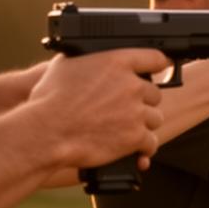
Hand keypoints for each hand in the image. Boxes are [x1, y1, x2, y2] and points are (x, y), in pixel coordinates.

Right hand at [29, 51, 166, 169]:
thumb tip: (88, 57)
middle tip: (127, 109)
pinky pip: (151, 142)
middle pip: (155, 92)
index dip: (158, 63)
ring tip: (128, 130)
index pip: (154, 57)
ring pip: (155, 118)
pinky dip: (144, 147)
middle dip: (143, 101)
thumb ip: (86, 59)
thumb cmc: (50, 100)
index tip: (161, 66)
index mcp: (117, 62)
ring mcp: (136, 112)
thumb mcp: (64, 65)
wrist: (47, 132)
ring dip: (144, 124)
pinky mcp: (135, 137)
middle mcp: (131, 85)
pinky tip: (137, 150)